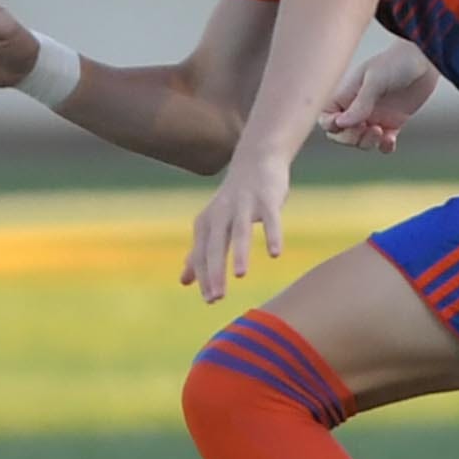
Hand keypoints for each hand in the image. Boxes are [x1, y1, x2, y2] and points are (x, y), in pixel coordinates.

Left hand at [182, 154, 287, 303]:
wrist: (256, 158)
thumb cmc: (234, 200)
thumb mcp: (212, 225)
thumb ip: (199, 253)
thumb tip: (184, 281)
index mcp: (206, 223)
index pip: (201, 254)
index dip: (204, 277)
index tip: (209, 300)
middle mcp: (221, 213)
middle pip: (215, 246)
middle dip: (214, 272)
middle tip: (216, 297)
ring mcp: (244, 205)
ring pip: (240, 232)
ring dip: (239, 253)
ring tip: (239, 275)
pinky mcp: (267, 198)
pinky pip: (271, 219)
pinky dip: (273, 235)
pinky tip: (275, 253)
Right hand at [320, 44, 437, 154]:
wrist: (427, 60)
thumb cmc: (398, 62)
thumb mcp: (376, 80)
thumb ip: (360, 103)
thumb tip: (341, 124)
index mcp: (347, 93)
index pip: (327, 116)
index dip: (331, 125)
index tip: (344, 122)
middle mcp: (358, 106)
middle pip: (341, 133)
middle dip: (349, 138)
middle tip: (365, 129)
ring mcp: (375, 115)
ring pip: (360, 140)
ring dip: (367, 142)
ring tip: (381, 132)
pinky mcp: (393, 122)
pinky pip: (383, 143)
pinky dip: (385, 146)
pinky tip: (391, 140)